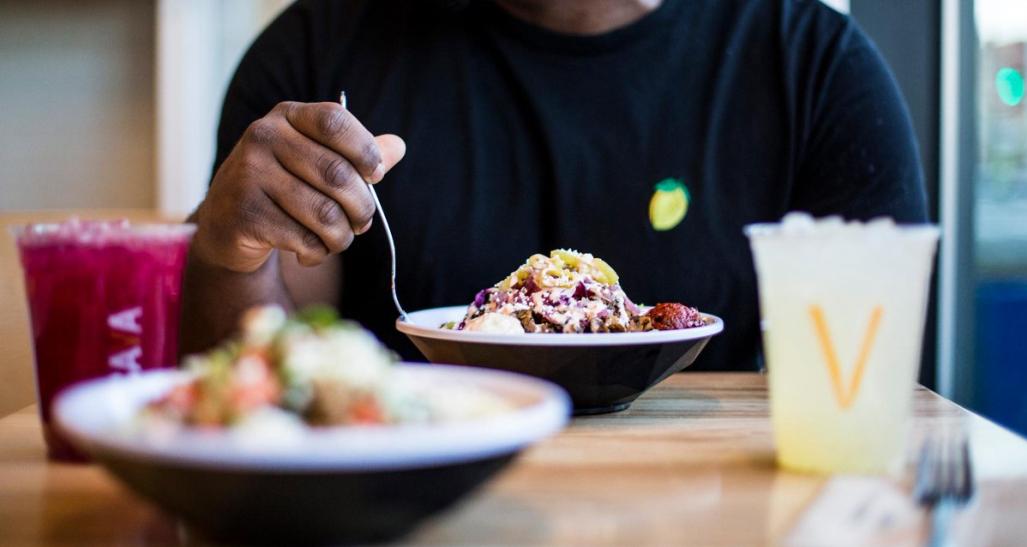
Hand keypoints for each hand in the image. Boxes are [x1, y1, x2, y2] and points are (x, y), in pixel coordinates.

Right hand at [192, 101, 405, 271]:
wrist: (227, 224)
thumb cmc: (285, 187)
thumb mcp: (318, 162)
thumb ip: (358, 154)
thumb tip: (398, 146)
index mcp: (287, 116)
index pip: (335, 122)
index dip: (365, 151)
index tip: (376, 175)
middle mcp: (263, 137)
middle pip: (337, 174)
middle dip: (361, 207)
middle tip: (361, 222)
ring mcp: (249, 174)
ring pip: (325, 213)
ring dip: (342, 236)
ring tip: (338, 239)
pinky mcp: (245, 214)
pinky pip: (303, 239)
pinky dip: (318, 252)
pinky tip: (310, 251)